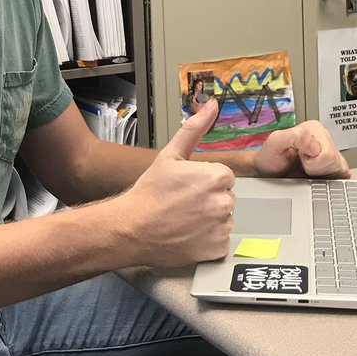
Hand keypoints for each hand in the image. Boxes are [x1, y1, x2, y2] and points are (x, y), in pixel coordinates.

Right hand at [118, 98, 234, 267]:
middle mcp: (223, 202)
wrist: (131, 228)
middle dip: (208, 201)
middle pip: (225, 198)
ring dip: (209, 221)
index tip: (186, 189)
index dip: (204, 182)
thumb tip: (211, 105)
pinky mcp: (217, 249)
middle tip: (183, 205)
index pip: (224, 178)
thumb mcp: (170, 155)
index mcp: (216, 176)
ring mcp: (221, 228)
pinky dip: (207, 241)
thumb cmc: (149, 192)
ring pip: (224, 220)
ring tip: (184, 221)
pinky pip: (220, 242)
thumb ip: (194, 129)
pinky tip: (188, 236)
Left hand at [254, 120, 349, 179]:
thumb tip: (316, 146)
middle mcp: (325, 138)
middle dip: (315, 168)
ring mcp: (330, 152)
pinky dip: (328, 179)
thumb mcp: (276, 142)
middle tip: (301, 163)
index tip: (298, 156)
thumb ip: (295, 136)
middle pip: (334, 163)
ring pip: (339, 170)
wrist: (266, 171)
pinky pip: (342, 176)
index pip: (328, 153)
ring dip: (320, 173)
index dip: (311, 162)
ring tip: (306, 168)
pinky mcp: (333, 166)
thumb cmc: (270, 157)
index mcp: (315, 128)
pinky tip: (315, 174)